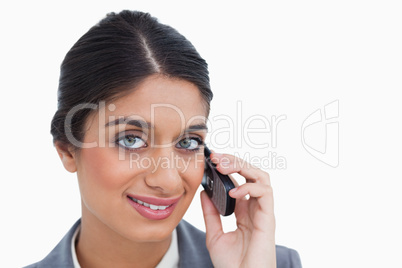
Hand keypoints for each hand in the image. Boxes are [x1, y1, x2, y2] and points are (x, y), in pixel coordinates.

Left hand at [200, 152, 275, 267]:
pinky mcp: (268, 218)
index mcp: (244, 210)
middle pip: (251, 173)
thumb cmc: (231, 265)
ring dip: (243, 167)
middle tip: (216, 158)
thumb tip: (204, 192)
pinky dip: (250, 186)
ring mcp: (263, 212)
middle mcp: (255, 208)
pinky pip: (265, 192)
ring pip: (261, 177)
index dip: (227, 168)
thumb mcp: (214, 235)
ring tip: (223, 167)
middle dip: (234, 161)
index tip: (210, 161)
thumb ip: (210, 214)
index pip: (239, 180)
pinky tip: (234, 192)